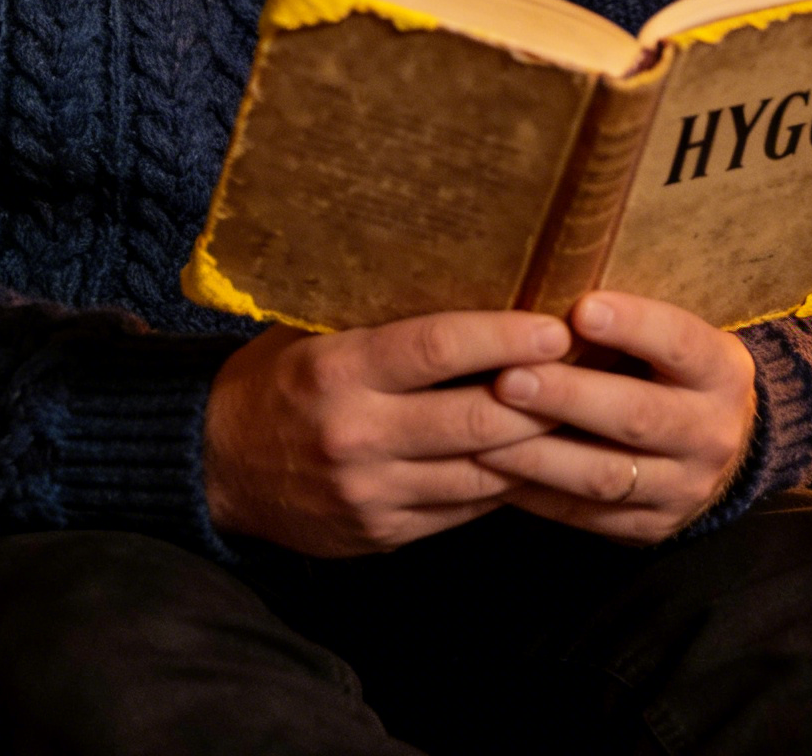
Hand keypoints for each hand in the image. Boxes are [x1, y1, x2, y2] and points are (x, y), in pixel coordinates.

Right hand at [203, 311, 570, 555]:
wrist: (215, 466)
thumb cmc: (276, 377)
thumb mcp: (312, 331)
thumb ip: (380, 317)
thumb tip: (469, 278)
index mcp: (337, 371)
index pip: (434, 348)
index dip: (502, 337)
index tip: (555, 325)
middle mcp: (356, 435)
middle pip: (474, 418)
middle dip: (543, 396)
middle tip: (595, 370)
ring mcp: (371, 493)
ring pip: (481, 473)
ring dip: (538, 447)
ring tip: (586, 416)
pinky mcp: (382, 534)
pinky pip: (463, 511)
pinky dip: (504, 484)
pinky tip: (539, 460)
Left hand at [478, 291, 755, 543]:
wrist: (722, 449)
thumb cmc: (670, 368)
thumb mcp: (670, 338)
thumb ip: (622, 323)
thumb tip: (540, 298)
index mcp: (720, 370)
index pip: (680, 343)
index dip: (634, 325)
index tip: (581, 308)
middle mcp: (711, 433)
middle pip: (638, 417)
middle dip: (569, 397)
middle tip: (509, 379)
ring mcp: (684, 488)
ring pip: (607, 476)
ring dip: (540, 454)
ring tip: (483, 433)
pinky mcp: (650, 527)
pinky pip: (587, 515)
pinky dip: (536, 492)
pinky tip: (492, 470)